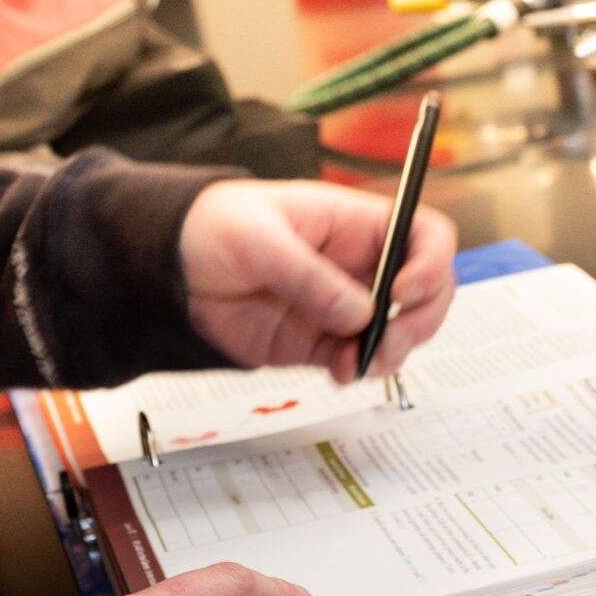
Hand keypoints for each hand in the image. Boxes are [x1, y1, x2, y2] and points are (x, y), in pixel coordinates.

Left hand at [180, 178, 455, 382]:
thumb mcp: (258, 238)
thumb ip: (308, 276)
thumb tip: (359, 313)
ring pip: (398, 332)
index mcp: (353, 223)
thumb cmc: (211, 226)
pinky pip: (358, 360)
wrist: (166, 267)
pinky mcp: (317, 342)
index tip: (403, 291)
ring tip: (359, 361)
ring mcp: (340, 306)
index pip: (422, 234)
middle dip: (420, 318)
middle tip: (389, 337)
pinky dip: (360, 371)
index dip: (429, 263)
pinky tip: (340, 372)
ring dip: (393, 351)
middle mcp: (357, 265)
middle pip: (425, 291)